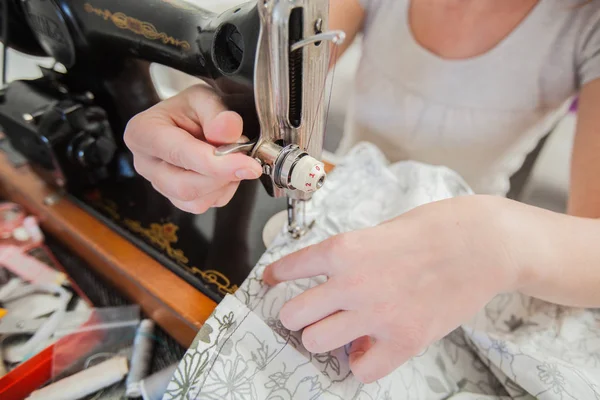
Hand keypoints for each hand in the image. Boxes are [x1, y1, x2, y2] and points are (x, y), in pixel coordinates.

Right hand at [124, 84, 262, 213]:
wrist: (190, 118)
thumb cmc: (191, 108)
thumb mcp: (204, 97)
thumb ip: (217, 113)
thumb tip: (229, 131)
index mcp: (143, 132)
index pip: (179, 154)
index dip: (217, 164)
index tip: (248, 165)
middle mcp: (146, 163)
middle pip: (184, 187)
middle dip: (222, 177)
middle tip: (248, 162)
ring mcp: (159, 184)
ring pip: (195, 202)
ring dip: (224, 185)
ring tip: (232, 159)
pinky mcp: (174, 198)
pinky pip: (202, 205)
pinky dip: (221, 191)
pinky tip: (224, 171)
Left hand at [264, 195, 526, 382]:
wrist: (482, 243)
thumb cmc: (434, 229)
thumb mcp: (380, 231)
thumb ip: (351, 258)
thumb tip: (331, 283)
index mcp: (344, 249)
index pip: (290, 267)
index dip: (276, 276)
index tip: (271, 280)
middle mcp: (352, 283)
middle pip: (293, 314)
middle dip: (297, 314)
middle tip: (308, 313)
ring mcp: (376, 314)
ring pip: (316, 342)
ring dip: (323, 338)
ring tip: (338, 331)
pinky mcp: (404, 340)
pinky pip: (361, 369)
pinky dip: (361, 362)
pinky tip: (368, 348)